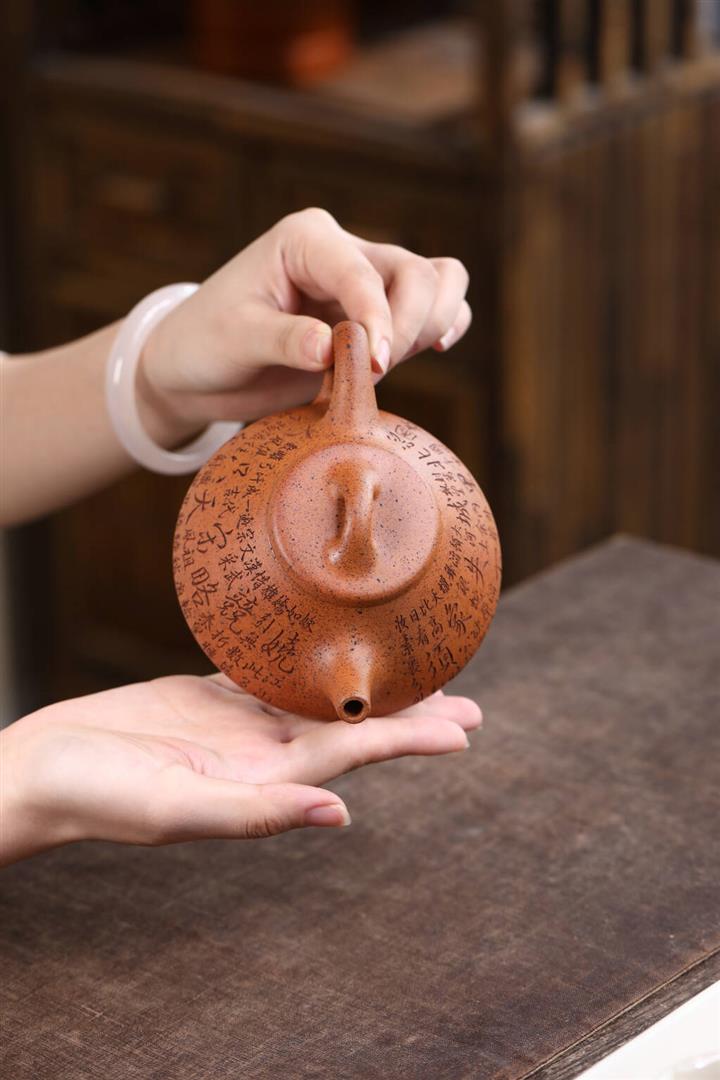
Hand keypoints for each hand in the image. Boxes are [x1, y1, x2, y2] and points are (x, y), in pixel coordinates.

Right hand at [0, 675, 480, 865]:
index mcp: (262, 779)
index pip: (354, 751)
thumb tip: (342, 815)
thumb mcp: (174, 809)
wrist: (41, 771)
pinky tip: (332, 650)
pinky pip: (271, 674)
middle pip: (352, 726)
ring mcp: (236, 725)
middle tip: (468, 701)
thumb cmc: (96, 796)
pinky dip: (308, 661)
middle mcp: (260, 753)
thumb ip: (254, 813)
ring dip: (369, 687)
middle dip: (409, 715)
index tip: (464, 729)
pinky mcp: (208, 697)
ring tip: (416, 674)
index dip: (410, 738)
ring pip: (320, 699)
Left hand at [139, 207, 470, 429]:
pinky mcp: (378, 318)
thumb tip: (332, 349)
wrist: (197, 370)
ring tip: (383, 368)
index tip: (374, 366)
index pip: (362, 273)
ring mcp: (365, 283)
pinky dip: (441, 329)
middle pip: (417, 272)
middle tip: (372, 374)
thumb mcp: (234, 340)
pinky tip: (433, 351)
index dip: (378, 319)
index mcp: (306, 240)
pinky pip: (434, 310)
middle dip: (408, 326)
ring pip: (438, 283)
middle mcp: (343, 252)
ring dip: (430, 326)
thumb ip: (284, 340)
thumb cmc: (206, 344)